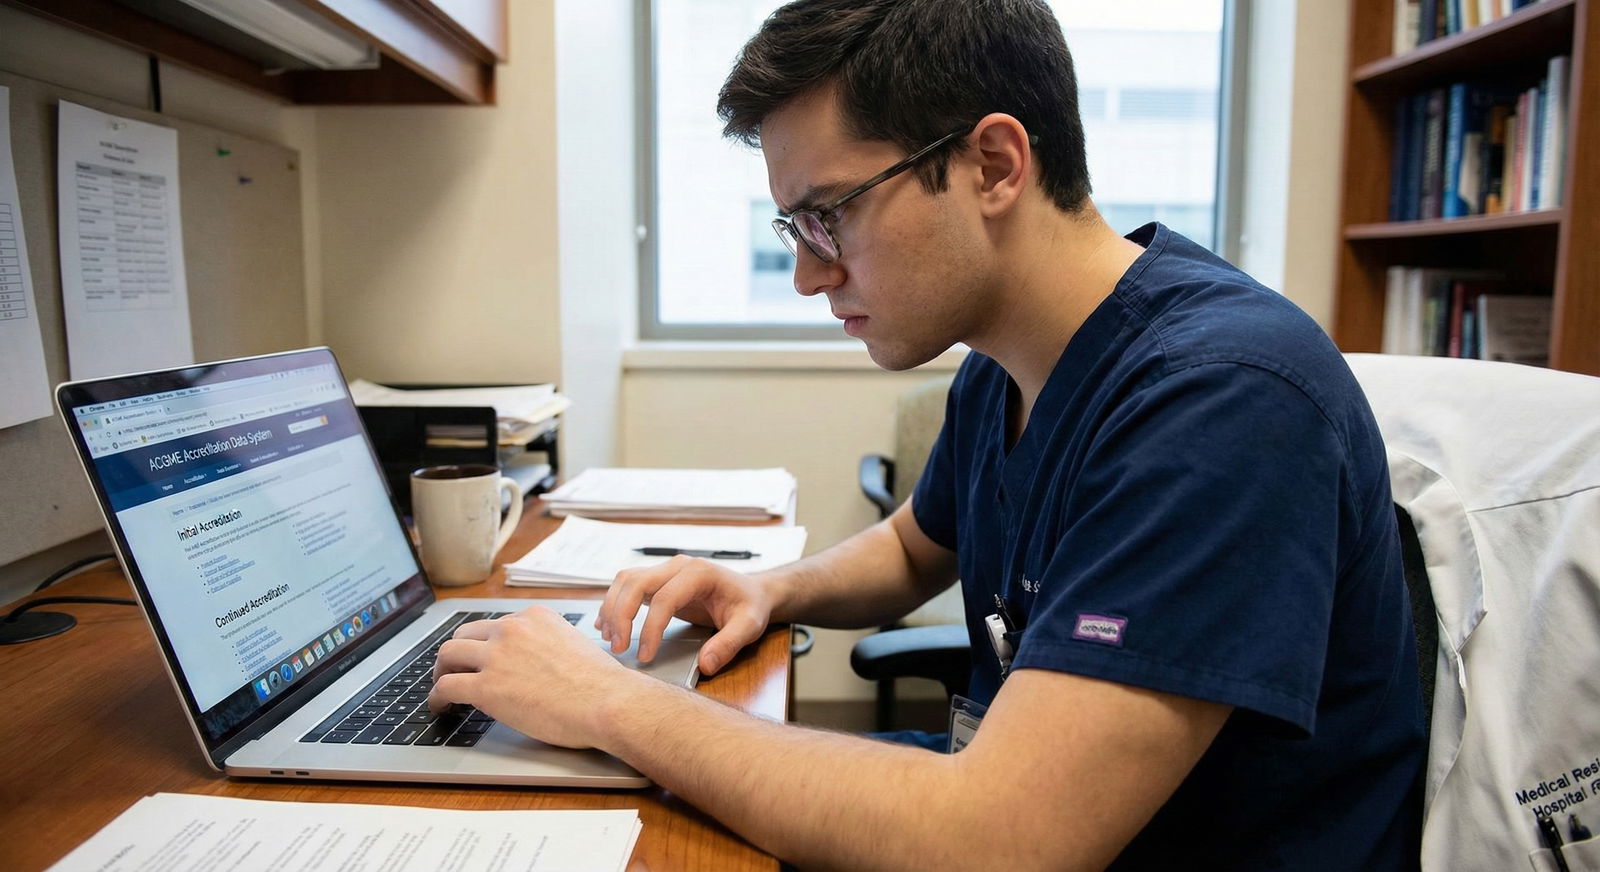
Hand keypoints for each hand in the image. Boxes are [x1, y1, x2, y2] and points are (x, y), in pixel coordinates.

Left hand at [428, 605, 639, 748]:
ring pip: (448, 654)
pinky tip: (441, 707)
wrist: (606, 702)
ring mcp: (496, 657)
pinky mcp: (486, 687)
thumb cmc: (601, 684)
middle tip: (456, 670)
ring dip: (442, 671)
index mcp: (534, 617)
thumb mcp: (574, 644)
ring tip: (443, 687)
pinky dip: (437, 698)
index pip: (496, 626)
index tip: (483, 658)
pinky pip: (446, 687)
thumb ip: (548, 645)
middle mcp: (512, 629)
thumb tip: (535, 664)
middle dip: (458, 653)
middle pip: (465, 634)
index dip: (485, 645)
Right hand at [597, 555, 773, 675]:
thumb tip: (705, 665)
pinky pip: (628, 586)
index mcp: (699, 572)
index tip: (645, 656)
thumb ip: (729, 644)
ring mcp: (666, 570)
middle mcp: (678, 566)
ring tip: (610, 639)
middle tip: (619, 648)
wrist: (751, 592)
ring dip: (612, 608)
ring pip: (626, 580)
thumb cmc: (750, 606)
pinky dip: (614, 604)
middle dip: (621, 616)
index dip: (651, 629)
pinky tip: (608, 626)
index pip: (665, 598)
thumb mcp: (749, 626)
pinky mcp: (658, 580)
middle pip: (636, 582)